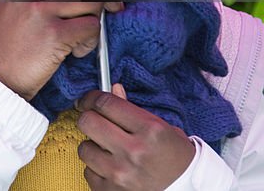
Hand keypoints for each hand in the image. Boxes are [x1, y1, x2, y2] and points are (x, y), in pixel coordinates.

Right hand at [0, 0, 123, 99]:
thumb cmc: (9, 43)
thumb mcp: (15, 3)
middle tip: (115, 6)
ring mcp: (41, 9)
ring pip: (93, 1)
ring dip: (95, 20)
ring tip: (81, 37)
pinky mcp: (54, 34)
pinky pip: (92, 28)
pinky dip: (91, 42)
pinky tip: (75, 52)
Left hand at [76, 84, 194, 189]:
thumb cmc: (178, 160)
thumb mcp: (164, 130)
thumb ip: (134, 110)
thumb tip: (112, 89)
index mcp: (150, 130)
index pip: (105, 103)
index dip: (91, 98)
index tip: (87, 101)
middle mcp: (134, 151)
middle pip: (87, 122)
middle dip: (89, 119)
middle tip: (97, 123)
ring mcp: (121, 174)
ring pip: (84, 148)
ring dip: (94, 147)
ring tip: (110, 151)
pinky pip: (88, 172)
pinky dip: (97, 169)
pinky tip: (113, 169)